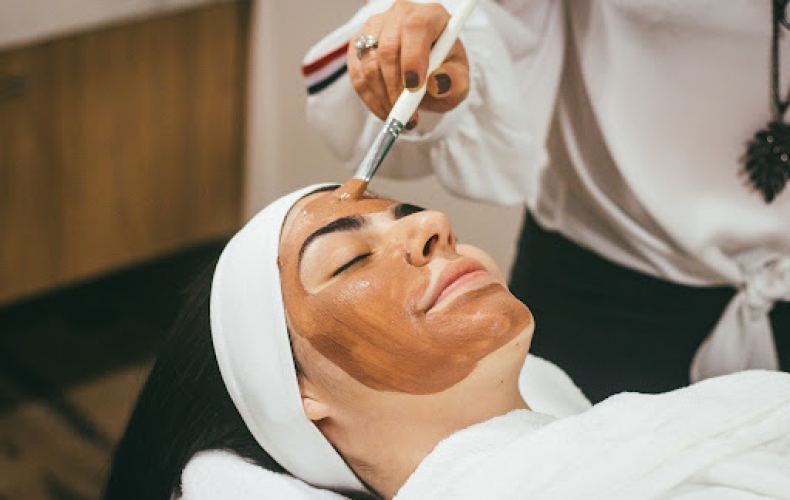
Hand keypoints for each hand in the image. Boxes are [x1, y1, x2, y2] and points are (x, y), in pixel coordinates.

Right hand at [348, 0, 469, 127]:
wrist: (427, 72)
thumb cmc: (445, 72)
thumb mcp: (459, 79)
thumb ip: (454, 81)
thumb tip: (437, 84)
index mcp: (430, 16)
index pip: (416, 28)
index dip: (412, 58)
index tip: (415, 88)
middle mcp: (400, 15)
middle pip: (388, 48)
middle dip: (396, 88)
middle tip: (408, 115)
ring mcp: (375, 27)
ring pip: (369, 63)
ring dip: (383, 97)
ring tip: (401, 117)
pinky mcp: (358, 44)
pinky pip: (357, 74)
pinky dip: (370, 99)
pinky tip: (386, 110)